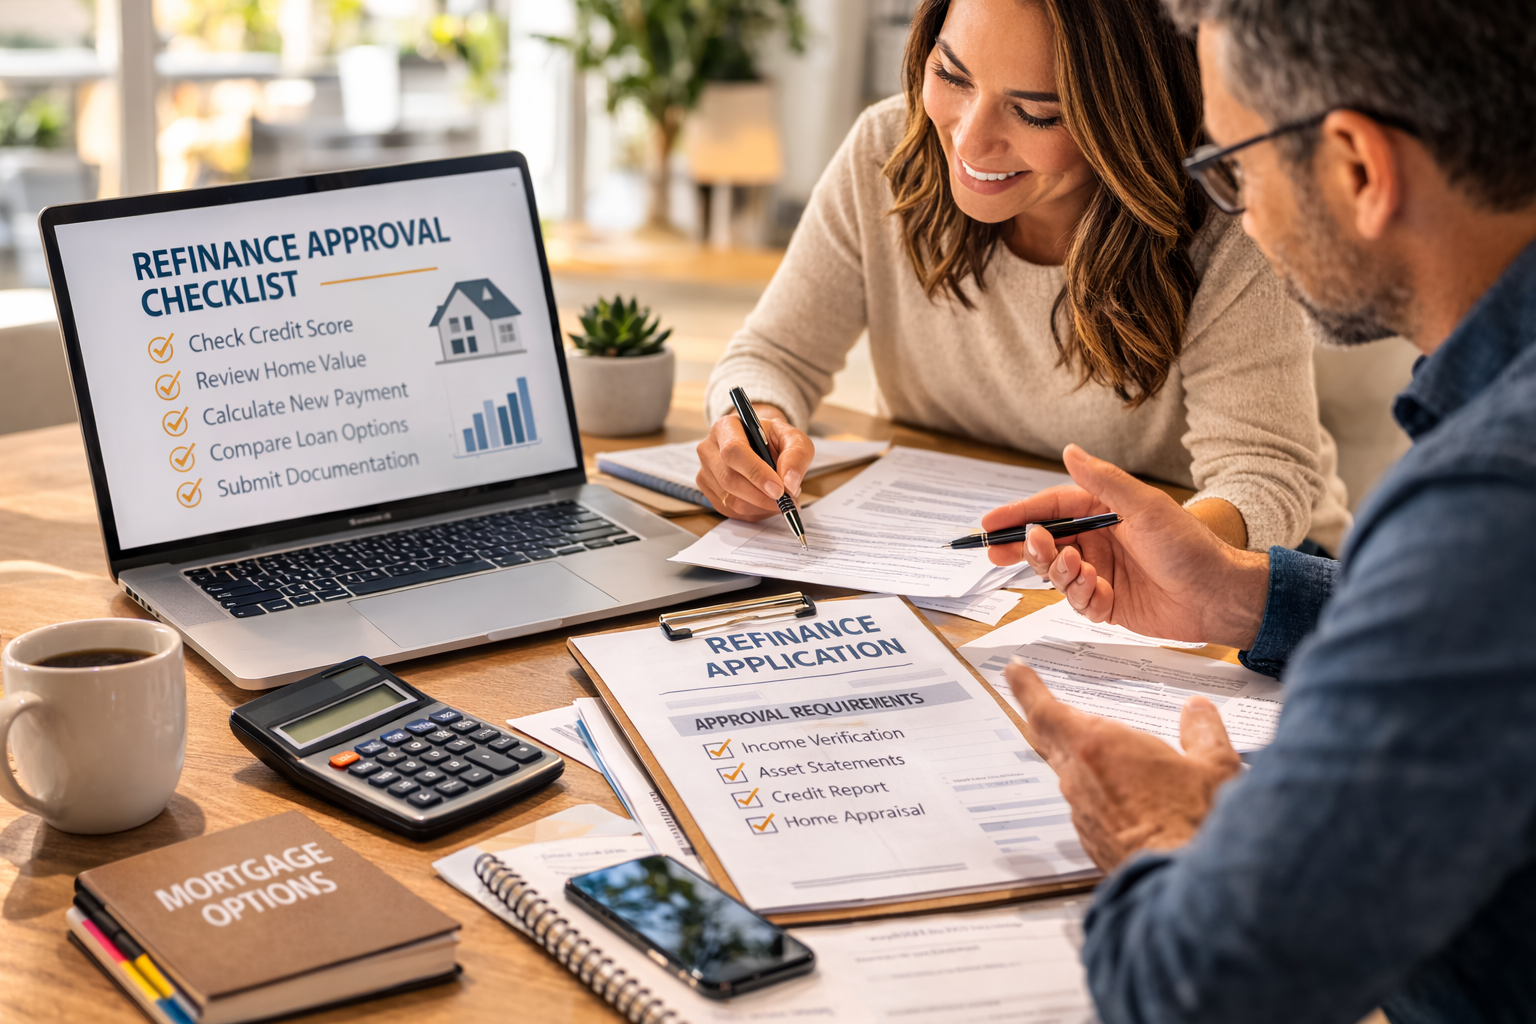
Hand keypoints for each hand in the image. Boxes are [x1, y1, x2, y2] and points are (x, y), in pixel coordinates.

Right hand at [696, 405, 814, 519]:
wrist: (760, 445)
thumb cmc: (774, 440)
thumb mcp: (793, 439)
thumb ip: (796, 456)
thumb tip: (789, 483)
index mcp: (726, 427)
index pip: (734, 451)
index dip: (756, 473)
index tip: (778, 489)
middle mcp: (709, 449)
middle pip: (729, 479)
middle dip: (761, 496)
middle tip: (786, 501)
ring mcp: (706, 472)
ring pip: (731, 499)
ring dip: (761, 506)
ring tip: (781, 498)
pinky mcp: (709, 492)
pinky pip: (732, 511)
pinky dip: (755, 512)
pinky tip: (766, 502)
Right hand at [981, 445, 1269, 648]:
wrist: (1219, 595)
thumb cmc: (1190, 546)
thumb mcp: (1144, 506)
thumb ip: (1102, 481)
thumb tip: (1069, 451)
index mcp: (1103, 512)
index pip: (1050, 508)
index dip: (1018, 514)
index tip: (990, 523)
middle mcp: (1098, 541)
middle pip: (1045, 542)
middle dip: (1026, 547)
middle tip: (1010, 549)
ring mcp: (1101, 573)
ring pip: (1056, 574)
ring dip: (1057, 572)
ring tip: (1077, 567)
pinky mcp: (1108, 603)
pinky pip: (1077, 602)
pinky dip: (1080, 596)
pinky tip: (1096, 590)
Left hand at [1007, 659, 1240, 870]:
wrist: (1185, 889)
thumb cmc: (1194, 824)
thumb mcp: (1212, 767)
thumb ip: (1203, 733)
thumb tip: (1197, 713)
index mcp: (1099, 746)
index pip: (1047, 710)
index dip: (1028, 689)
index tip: (1015, 673)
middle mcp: (1080, 778)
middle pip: (1049, 740)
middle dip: (1044, 717)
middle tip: (1033, 698)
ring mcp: (1082, 812)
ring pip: (1070, 774)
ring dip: (1076, 758)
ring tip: (1095, 749)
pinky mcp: (1092, 840)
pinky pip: (1087, 805)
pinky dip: (1096, 792)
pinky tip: (1121, 797)